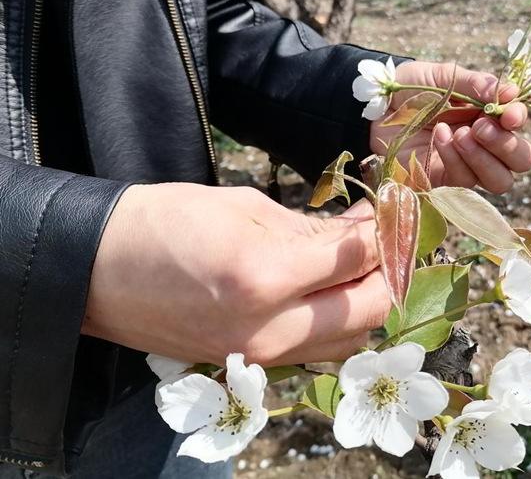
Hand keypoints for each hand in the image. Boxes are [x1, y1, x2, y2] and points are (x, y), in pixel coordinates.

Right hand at [84, 185, 389, 365]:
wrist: (96, 270)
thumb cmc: (165, 222)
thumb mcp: (245, 207)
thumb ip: (313, 227)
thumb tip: (365, 227)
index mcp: (266, 275)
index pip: (358, 259)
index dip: (384, 231)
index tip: (392, 210)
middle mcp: (271, 328)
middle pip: (369, 309)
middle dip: (389, 270)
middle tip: (387, 238)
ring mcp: (261, 355)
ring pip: (351, 340)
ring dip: (368, 300)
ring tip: (363, 263)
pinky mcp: (252, 365)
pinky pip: (318, 351)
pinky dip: (339, 322)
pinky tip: (332, 291)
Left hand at [369, 61, 530, 193]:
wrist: (373, 107)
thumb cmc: (410, 89)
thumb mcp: (445, 78)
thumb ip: (476, 85)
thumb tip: (510, 93)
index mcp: (489, 116)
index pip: (519, 127)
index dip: (519, 121)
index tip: (509, 113)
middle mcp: (485, 144)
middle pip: (521, 161)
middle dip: (506, 145)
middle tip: (479, 126)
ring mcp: (467, 166)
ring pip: (499, 180)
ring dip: (481, 156)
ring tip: (457, 133)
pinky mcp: (445, 182)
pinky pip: (465, 181)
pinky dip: (455, 159)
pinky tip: (439, 137)